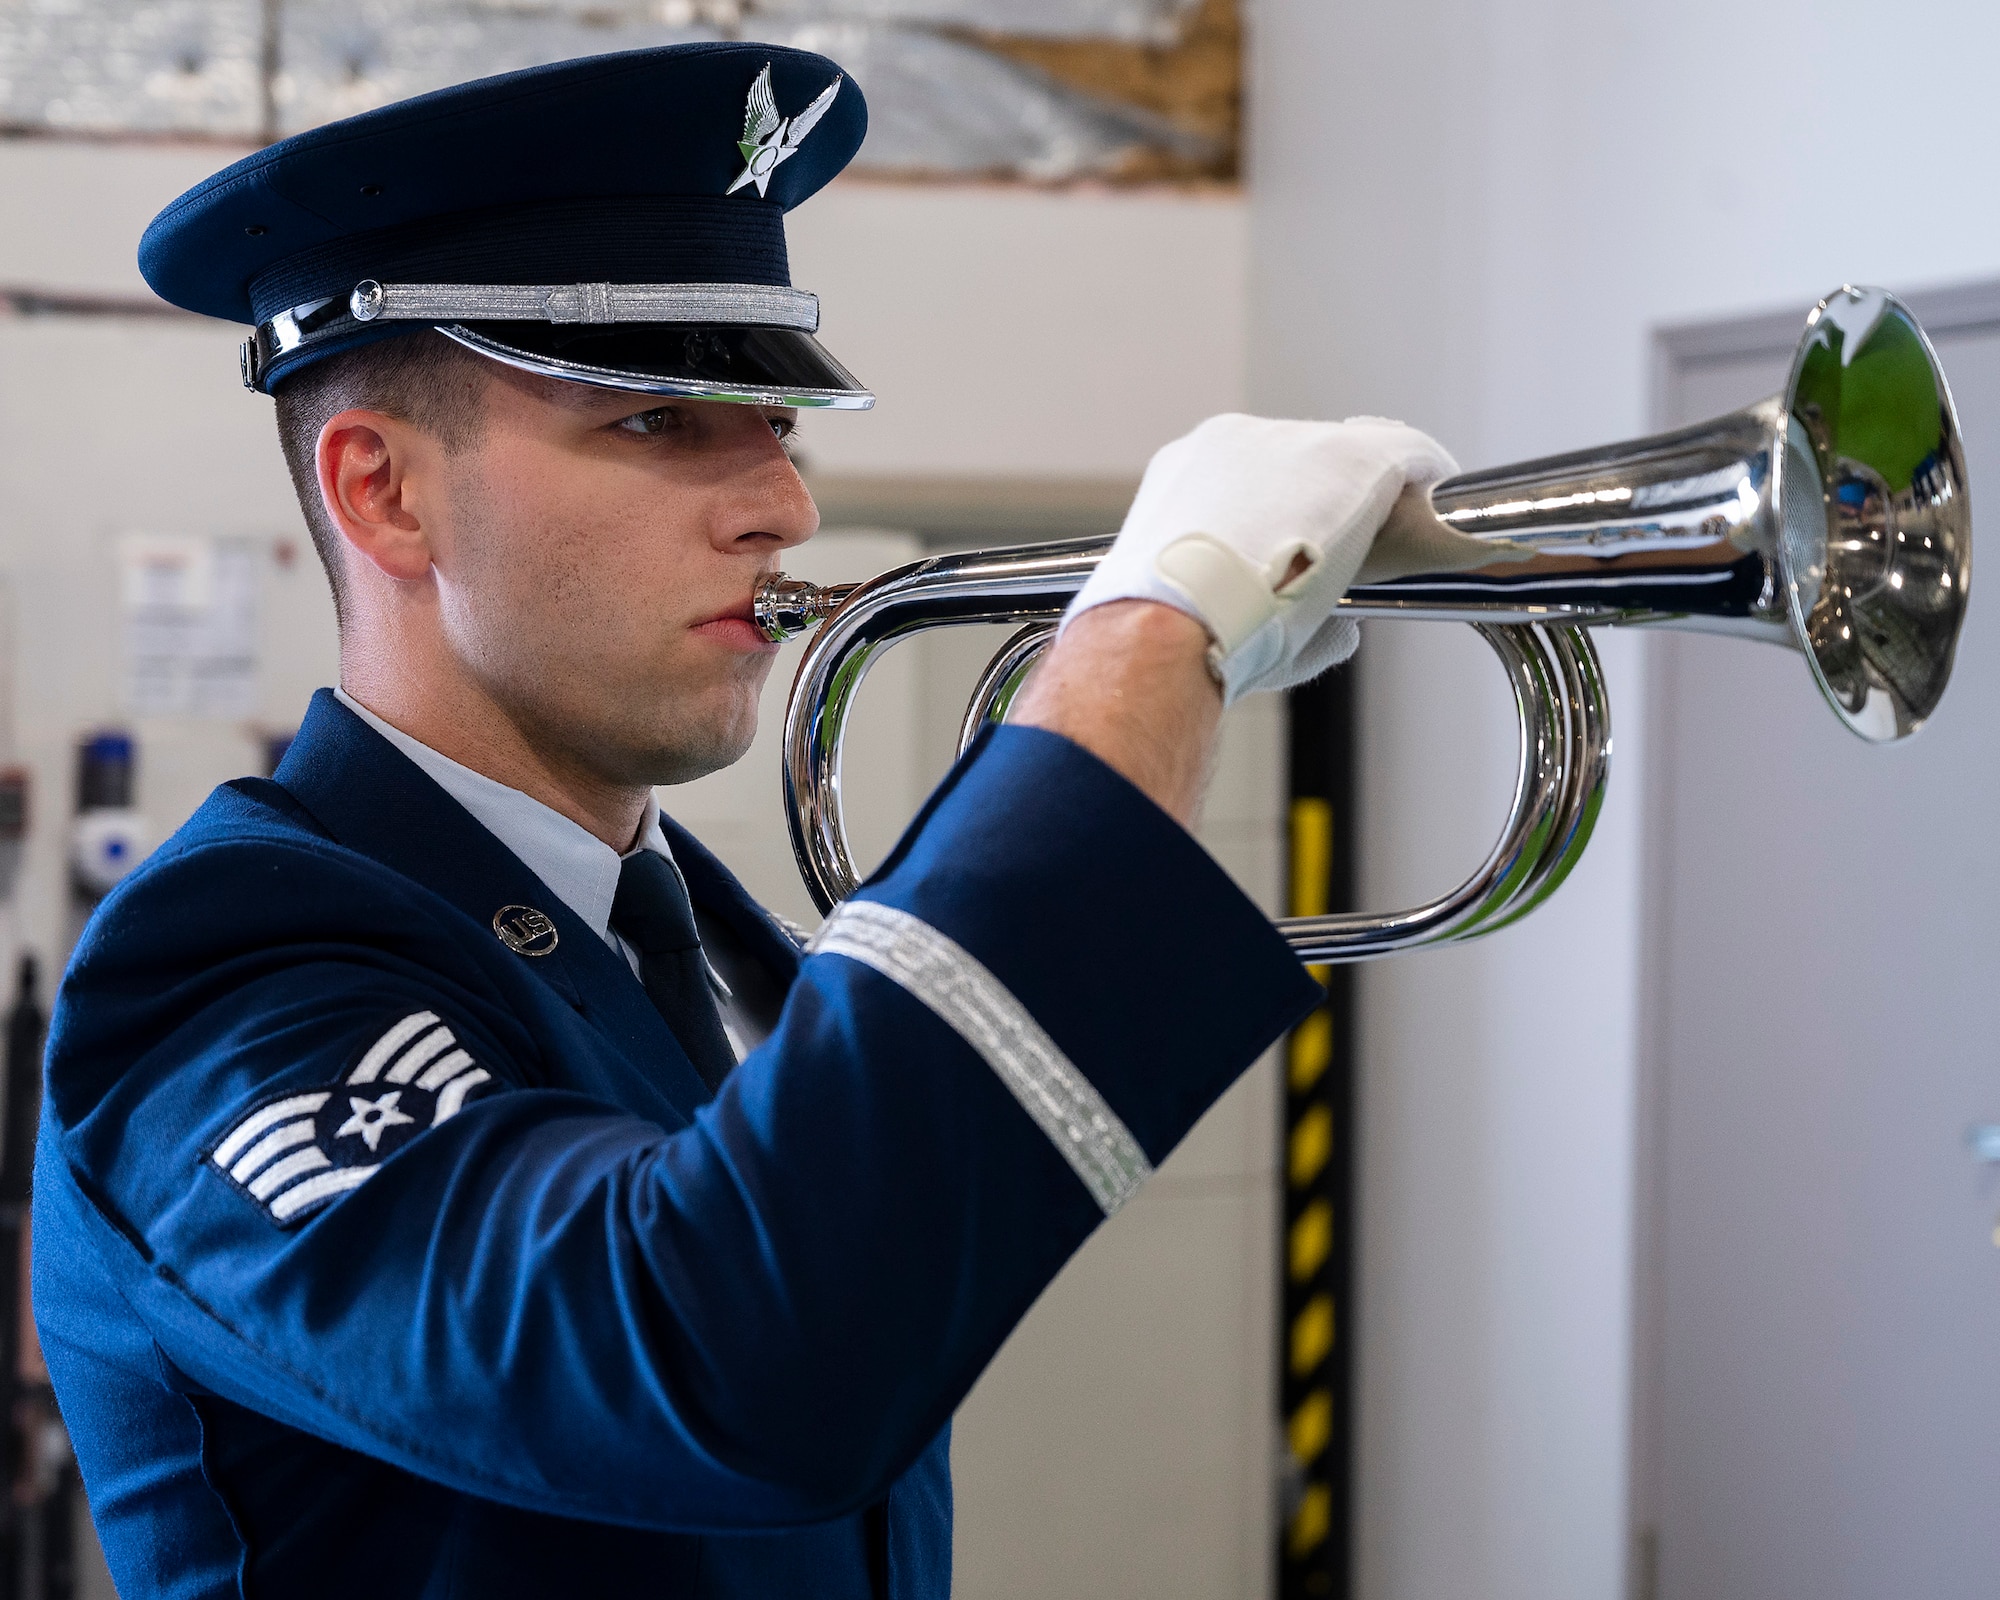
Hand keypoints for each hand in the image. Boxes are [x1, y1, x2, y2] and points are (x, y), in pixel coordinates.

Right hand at [1065, 413, 1457, 701]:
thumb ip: (1266, 603)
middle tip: (1348, 553)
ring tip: (1397, 535)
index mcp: (1189, 473)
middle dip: (1327, 504)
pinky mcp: (1352, 457)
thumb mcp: (1210, 615)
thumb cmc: (1177, 637)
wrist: (1167, 627)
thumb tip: (1342, 627)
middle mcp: (1237, 441)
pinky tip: (1441, 495)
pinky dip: (1424, 473)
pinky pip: (1404, 451)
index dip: (1291, 508)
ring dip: (1370, 496)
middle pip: (1306, 462)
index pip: (1259, 476)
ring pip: (1352, 457)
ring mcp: (1293, 444)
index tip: (1309, 537)